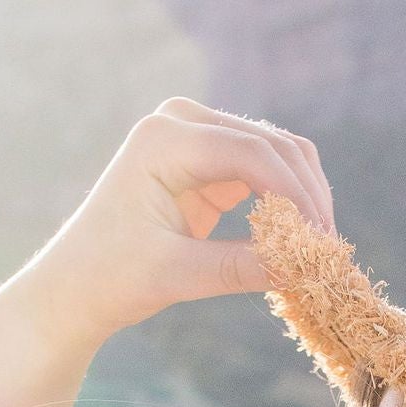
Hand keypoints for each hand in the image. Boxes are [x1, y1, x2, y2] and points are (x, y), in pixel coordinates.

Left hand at [15, 97, 334, 349]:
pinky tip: (299, 238)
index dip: (295, 195)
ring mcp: (195, 135)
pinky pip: (263, 169)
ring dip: (303, 195)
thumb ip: (238, 268)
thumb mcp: (176, 275)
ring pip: (276, 151)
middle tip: (329, 248)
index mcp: (164, 139)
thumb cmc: (113, 277)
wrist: (76, 284)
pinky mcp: (207, 158)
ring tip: (318, 246)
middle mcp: (181, 122)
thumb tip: (302, 269)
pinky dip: (286, 200)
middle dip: (306, 194)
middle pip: (271, 143)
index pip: (251, 153)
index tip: (321, 242)